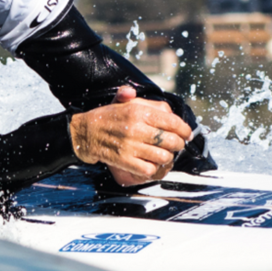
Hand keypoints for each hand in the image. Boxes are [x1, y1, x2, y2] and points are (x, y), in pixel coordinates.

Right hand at [70, 85, 190, 186]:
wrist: (84, 133)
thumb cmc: (106, 117)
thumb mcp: (123, 101)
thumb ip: (147, 101)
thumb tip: (164, 107)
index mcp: (138, 111)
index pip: (172, 121)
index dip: (184, 129)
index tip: (187, 133)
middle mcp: (135, 128)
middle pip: (171, 140)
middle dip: (179, 144)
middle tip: (177, 145)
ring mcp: (130, 146)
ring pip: (163, 156)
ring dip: (167, 157)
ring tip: (164, 154)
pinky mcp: (124, 161)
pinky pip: (149, 169)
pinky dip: (153, 168)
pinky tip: (151, 163)